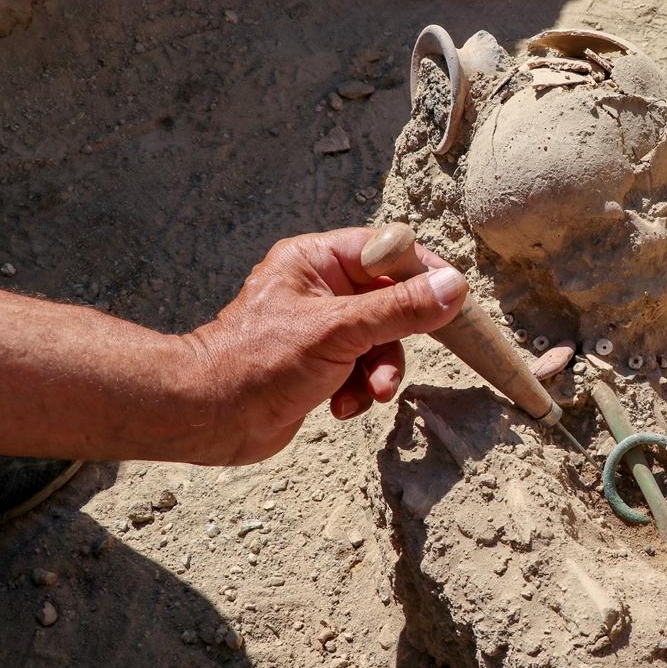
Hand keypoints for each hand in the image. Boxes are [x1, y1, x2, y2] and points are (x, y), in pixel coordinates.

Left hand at [183, 228, 467, 463]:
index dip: (421, 273)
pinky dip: (358, 390)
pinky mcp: (320, 364)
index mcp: (316, 260)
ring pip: (380, 341)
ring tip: (369, 393)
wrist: (211, 418)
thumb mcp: (340, 330)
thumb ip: (401, 308)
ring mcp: (320, 328)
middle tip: (399, 360)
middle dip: (396, 339)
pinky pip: (361, 369)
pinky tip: (339, 407)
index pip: (386, 250)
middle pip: (390, 301)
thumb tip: (456, 287)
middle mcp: (320, 288)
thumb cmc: (260, 362)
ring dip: (379, 371)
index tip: (452, 298)